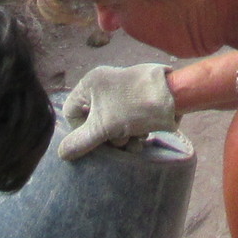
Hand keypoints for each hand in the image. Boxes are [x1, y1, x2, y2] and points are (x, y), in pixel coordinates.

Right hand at [56, 62, 178, 159]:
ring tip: (134, 141)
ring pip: (112, 124)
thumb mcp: (102, 128)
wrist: (175, 98)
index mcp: (91, 83)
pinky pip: (127, 120)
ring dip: (122, 138)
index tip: (92, 140)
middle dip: (107, 137)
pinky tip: (143, 137)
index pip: (71, 111)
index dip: (78, 129)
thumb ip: (80, 142)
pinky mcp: (139, 100)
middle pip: (93, 120)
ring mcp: (123, 92)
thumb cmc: (134, 108)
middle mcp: (106, 84)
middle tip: (117, 142)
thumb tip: (62, 154)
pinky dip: (133, 131)